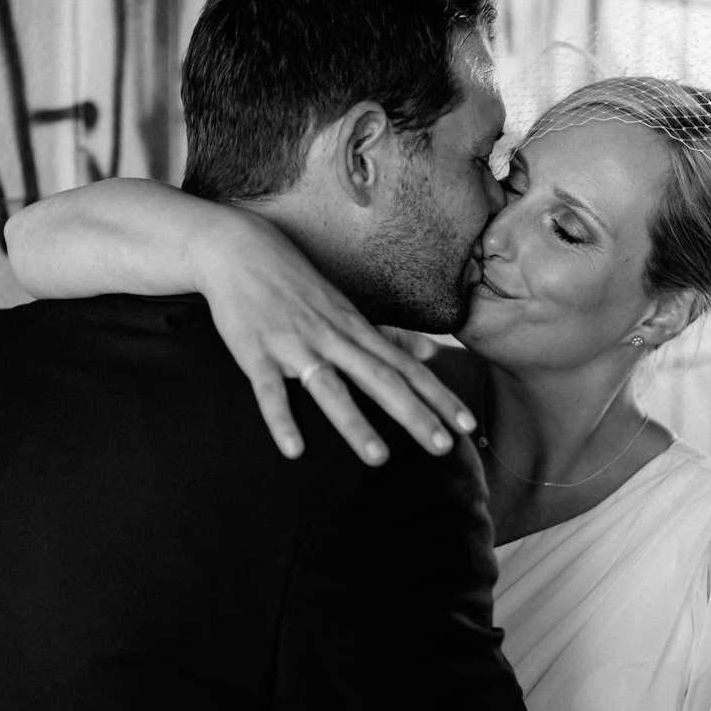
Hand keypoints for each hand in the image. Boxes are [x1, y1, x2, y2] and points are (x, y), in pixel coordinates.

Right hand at [194, 212, 475, 462]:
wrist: (241, 251)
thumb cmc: (298, 285)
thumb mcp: (348, 308)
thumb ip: (388, 336)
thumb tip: (430, 353)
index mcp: (357, 330)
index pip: (408, 368)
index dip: (439, 397)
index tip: (468, 426)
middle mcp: (333, 337)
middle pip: (381, 379)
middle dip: (413, 413)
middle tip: (443, 448)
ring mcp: (294, 345)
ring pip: (329, 387)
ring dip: (355, 422)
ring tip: (379, 459)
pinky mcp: (255, 353)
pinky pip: (269, 390)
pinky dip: (282, 419)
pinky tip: (294, 450)